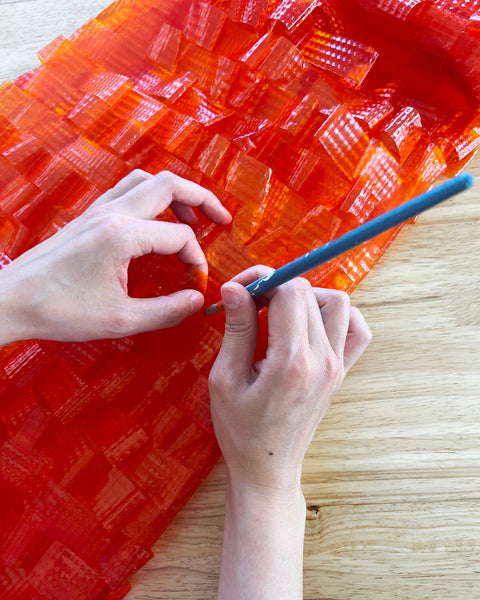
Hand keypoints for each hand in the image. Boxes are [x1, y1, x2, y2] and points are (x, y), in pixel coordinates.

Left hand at [0, 170, 230, 345]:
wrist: (12, 300)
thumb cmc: (59, 310)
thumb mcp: (120, 320)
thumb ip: (166, 310)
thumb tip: (196, 299)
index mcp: (122, 236)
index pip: (179, 237)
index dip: (197, 260)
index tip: (195, 284)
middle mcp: (111, 214)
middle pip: (168, 184)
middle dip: (202, 199)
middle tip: (221, 218)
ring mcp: (97, 211)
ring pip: (146, 181)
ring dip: (174, 194)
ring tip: (190, 219)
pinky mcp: (87, 217)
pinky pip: (126, 191)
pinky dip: (150, 198)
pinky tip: (154, 222)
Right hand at [209, 265, 371, 497]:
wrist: (268, 468)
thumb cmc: (240, 430)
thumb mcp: (225, 379)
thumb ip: (237, 329)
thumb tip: (235, 289)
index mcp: (292, 360)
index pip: (290, 289)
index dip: (262, 280)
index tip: (239, 292)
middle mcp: (323, 359)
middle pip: (309, 292)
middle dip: (277, 286)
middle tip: (251, 302)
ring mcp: (337, 365)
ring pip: (338, 302)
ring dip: (307, 297)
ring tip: (279, 314)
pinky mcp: (341, 372)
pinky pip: (357, 329)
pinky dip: (338, 316)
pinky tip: (311, 325)